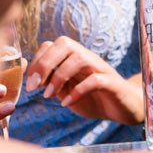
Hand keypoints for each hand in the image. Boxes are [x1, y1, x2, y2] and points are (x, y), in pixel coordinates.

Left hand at [26, 36, 143, 124]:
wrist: (124, 109)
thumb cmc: (93, 99)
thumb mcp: (66, 91)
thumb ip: (49, 82)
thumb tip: (28, 77)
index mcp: (74, 57)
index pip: (51, 45)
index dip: (37, 61)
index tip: (29, 83)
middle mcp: (87, 58)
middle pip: (64, 44)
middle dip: (44, 63)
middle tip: (34, 86)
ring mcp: (101, 68)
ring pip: (79, 58)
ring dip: (59, 77)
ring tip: (50, 96)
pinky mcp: (113, 83)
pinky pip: (95, 80)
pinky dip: (78, 91)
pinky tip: (67, 103)